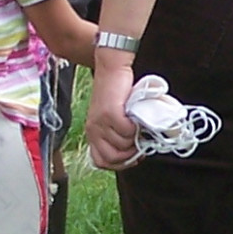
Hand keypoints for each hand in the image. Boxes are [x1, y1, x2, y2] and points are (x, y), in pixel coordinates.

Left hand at [83, 55, 142, 170]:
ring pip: (122, 145)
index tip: (132, 157)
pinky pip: (127, 132)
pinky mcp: (110, 114)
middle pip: (112, 158)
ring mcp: (100, 123)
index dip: (119, 164)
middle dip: (130, 155)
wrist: (112, 69)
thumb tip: (133, 149)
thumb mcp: (111, 117)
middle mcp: (93, 130)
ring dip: (135, 139)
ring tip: (139, 127)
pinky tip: (137, 119)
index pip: (100, 162)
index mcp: (92, 133)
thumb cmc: (116, 93)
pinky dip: (136, 128)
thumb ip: (115, 133)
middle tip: (140, 143)